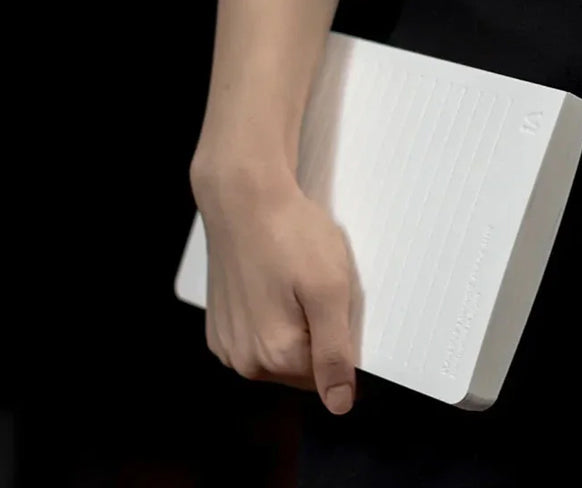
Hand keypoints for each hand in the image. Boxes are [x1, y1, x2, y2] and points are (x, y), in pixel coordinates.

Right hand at [191, 159, 357, 415]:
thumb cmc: (290, 234)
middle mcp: (244, 360)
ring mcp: (227, 343)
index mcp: (275, 356)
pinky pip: (258, 332)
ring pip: (280, 348)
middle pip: (302, 364)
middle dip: (317, 330)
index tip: (335, 297)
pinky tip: (274, 278)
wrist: (243, 197)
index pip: (329, 373)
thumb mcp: (330, 289)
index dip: (342, 335)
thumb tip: (339, 405)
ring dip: (294, 321)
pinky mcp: (219, 323)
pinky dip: (271, 312)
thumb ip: (335, 353)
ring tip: (293, 276)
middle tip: (315, 282)